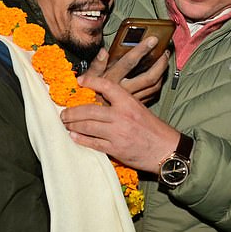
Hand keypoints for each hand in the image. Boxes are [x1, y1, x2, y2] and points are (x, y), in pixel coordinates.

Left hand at [60, 75, 179, 172]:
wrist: (167, 150)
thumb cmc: (154, 129)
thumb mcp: (140, 109)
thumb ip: (122, 104)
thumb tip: (102, 100)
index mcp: (129, 103)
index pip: (107, 86)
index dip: (91, 81)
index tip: (79, 81)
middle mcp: (122, 116)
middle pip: (90, 110)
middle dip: (73, 112)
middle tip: (63, 113)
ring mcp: (118, 134)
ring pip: (88, 126)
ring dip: (73, 125)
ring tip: (65, 123)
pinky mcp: (116, 149)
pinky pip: (93, 143)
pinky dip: (81, 139)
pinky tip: (73, 136)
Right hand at [80, 38, 169, 103]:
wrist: (91, 120)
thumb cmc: (88, 97)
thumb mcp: (88, 80)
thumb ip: (96, 66)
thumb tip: (103, 52)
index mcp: (112, 81)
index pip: (129, 63)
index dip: (142, 50)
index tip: (152, 40)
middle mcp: (124, 91)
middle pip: (149, 77)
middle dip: (160, 63)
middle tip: (164, 51)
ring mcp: (132, 100)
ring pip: (154, 86)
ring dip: (161, 72)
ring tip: (163, 60)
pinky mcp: (137, 106)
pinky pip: (152, 94)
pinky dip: (157, 83)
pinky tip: (158, 76)